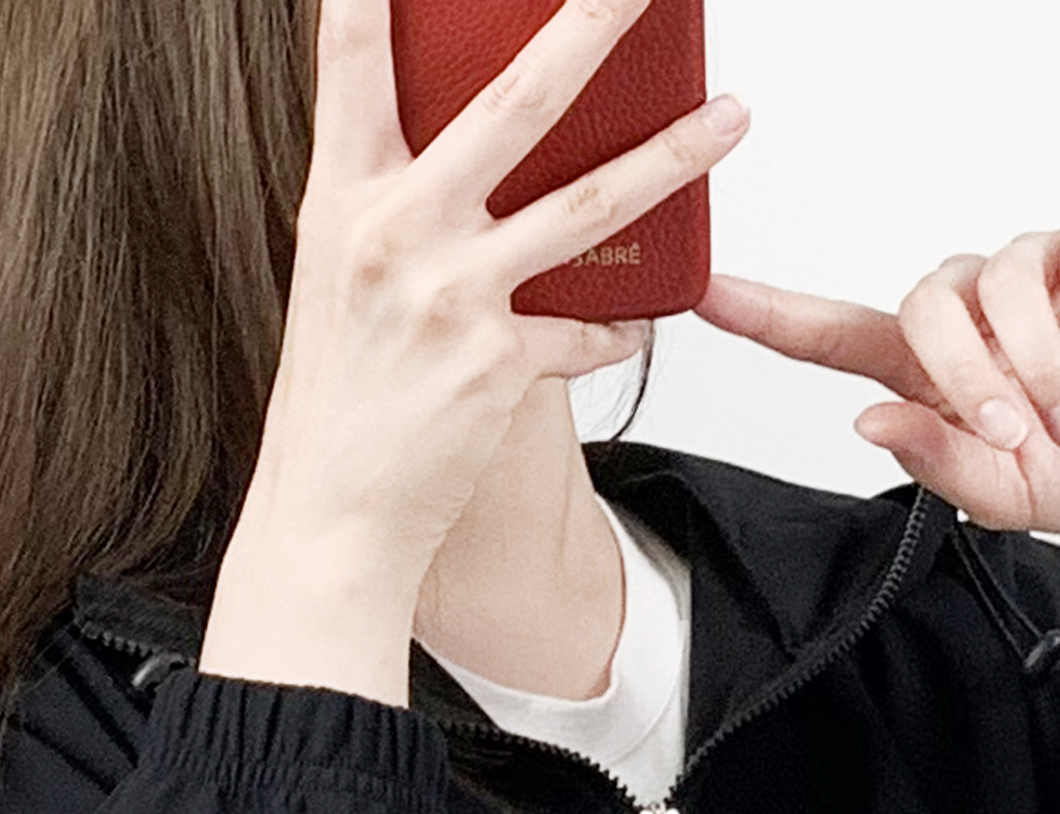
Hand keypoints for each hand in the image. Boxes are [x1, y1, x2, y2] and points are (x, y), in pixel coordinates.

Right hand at [203, 0, 750, 701]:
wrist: (328, 518)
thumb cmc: (338, 398)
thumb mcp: (339, 272)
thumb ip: (395, 197)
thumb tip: (469, 142)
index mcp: (342, 196)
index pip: (350, 59)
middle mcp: (394, 231)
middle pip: (513, 102)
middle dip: (589, 27)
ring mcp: (450, 296)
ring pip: (588, 204)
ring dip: (672, 155)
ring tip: (731, 116)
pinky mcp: (497, 365)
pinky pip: (587, 329)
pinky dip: (614, 325)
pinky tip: (630, 321)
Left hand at [701, 218, 1059, 617]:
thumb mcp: (1016, 500)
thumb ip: (944, 464)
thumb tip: (868, 417)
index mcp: (935, 375)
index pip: (834, 334)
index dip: (770, 316)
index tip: (705, 295)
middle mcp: (976, 312)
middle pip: (923, 306)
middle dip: (963, 375)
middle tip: (1014, 432)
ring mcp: (1037, 274)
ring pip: (998, 284)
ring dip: (1037, 363)